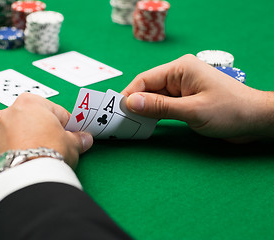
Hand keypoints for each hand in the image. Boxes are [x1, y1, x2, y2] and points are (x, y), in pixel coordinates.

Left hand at [0, 93, 92, 169]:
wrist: (29, 178)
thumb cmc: (51, 152)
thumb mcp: (72, 144)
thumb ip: (78, 139)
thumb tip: (85, 139)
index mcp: (31, 102)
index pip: (56, 112)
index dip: (66, 124)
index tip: (71, 134)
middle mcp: (10, 112)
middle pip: (33, 119)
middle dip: (43, 129)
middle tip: (55, 145)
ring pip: (14, 129)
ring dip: (23, 137)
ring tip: (36, 154)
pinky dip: (4, 148)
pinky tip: (15, 156)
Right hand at [122, 54, 273, 138]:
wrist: (255, 121)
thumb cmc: (229, 111)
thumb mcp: (192, 110)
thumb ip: (160, 107)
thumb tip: (131, 102)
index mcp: (180, 68)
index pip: (146, 79)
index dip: (129, 94)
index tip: (117, 111)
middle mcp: (179, 75)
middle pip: (148, 88)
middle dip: (135, 104)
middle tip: (121, 120)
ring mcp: (182, 88)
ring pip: (155, 97)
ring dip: (144, 110)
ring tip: (130, 124)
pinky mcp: (186, 99)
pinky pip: (164, 105)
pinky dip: (155, 113)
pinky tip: (146, 123)